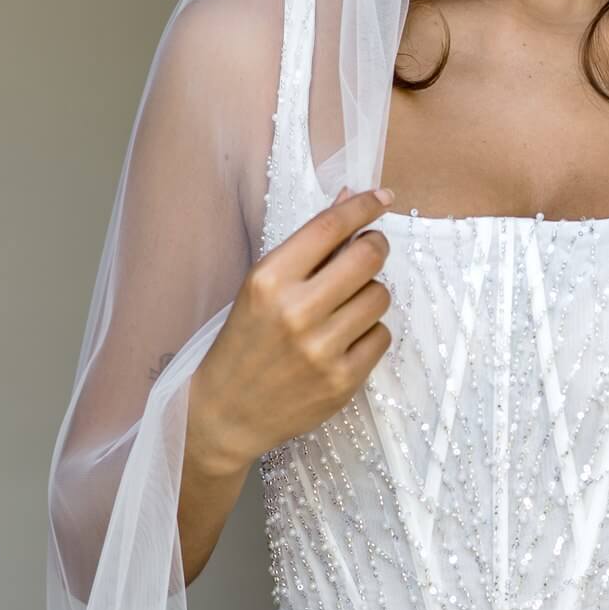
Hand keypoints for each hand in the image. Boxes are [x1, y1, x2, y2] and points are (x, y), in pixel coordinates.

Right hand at [188, 184, 394, 476]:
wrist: (226, 412)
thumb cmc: (244, 341)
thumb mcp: (261, 286)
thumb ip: (308, 245)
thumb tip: (351, 198)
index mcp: (269, 280)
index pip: (329, 227)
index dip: (364, 207)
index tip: (382, 197)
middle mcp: (296, 311)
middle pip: (367, 257)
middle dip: (375, 246)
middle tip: (370, 250)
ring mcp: (321, 349)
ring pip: (380, 296)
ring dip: (371, 294)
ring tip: (347, 304)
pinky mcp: (342, 380)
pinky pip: (382, 336)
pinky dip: (370, 333)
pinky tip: (346, 339)